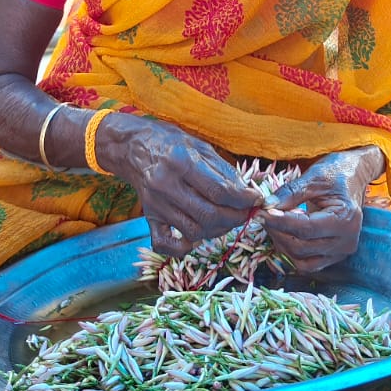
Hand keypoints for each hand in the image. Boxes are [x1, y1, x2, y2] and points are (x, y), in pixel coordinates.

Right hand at [99, 113, 260, 255]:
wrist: (133, 146)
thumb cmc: (170, 143)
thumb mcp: (200, 146)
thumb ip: (223, 171)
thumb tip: (246, 192)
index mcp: (181, 162)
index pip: (219, 191)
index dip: (243, 200)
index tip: (257, 200)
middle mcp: (166, 185)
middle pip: (209, 215)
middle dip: (235, 218)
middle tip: (246, 213)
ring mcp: (156, 204)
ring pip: (194, 230)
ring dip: (217, 230)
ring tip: (227, 219)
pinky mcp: (149, 217)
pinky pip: (165, 244)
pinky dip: (184, 248)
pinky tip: (196, 237)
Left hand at [263, 148, 382, 274]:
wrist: (353, 177)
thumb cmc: (335, 173)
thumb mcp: (313, 177)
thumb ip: (290, 193)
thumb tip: (267, 206)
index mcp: (345, 219)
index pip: (306, 228)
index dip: (280, 222)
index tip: (261, 213)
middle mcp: (346, 241)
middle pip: (301, 247)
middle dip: (277, 232)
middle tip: (263, 215)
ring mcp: (341, 252)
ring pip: (302, 260)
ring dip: (282, 244)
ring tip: (274, 223)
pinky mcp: (334, 256)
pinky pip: (307, 264)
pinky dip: (292, 253)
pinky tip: (285, 234)